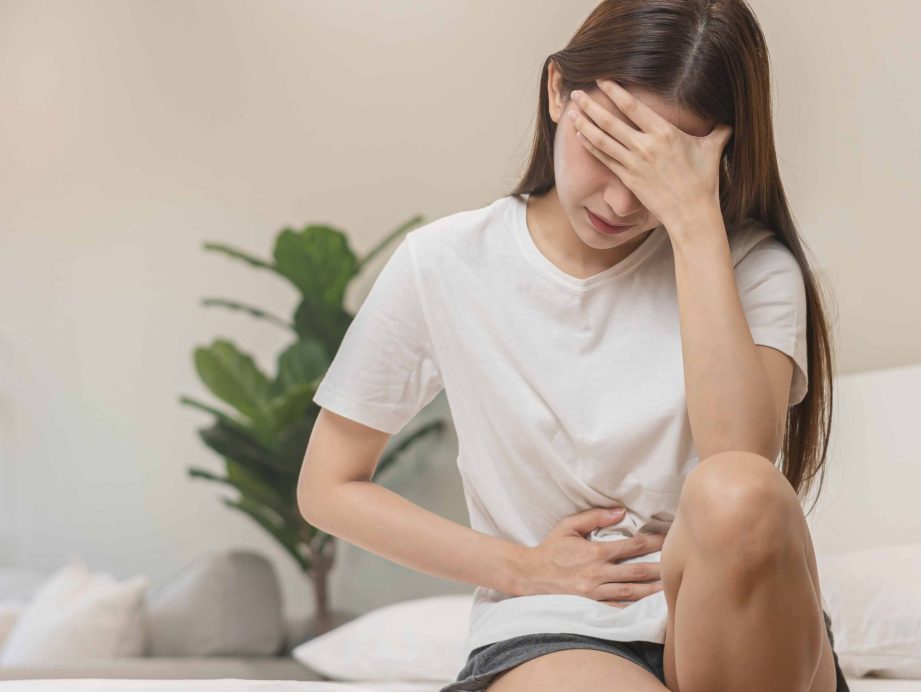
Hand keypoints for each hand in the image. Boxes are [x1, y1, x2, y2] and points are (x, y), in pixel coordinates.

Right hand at [522, 506, 664, 607]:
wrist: (528, 575)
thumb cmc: (549, 549)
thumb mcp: (568, 526)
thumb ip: (594, 517)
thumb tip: (620, 511)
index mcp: (595, 552)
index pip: (632, 546)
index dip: (653, 541)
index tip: (669, 539)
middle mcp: (598, 573)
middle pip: (637, 571)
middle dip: (660, 567)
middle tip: (680, 564)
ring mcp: (595, 592)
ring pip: (631, 592)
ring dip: (652, 590)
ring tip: (670, 589)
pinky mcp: (590, 606)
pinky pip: (616, 610)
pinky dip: (633, 610)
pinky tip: (647, 610)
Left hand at [568, 78, 732, 229]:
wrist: (691, 213)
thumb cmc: (704, 181)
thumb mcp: (713, 148)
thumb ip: (718, 130)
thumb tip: (729, 119)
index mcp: (665, 133)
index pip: (634, 107)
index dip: (615, 92)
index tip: (602, 81)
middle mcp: (646, 146)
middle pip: (611, 121)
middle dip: (591, 106)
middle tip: (576, 93)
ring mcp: (634, 163)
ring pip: (602, 140)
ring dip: (585, 124)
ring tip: (571, 112)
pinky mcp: (627, 179)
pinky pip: (604, 158)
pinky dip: (590, 146)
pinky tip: (580, 136)